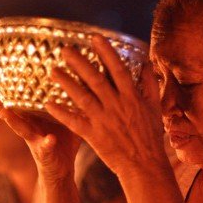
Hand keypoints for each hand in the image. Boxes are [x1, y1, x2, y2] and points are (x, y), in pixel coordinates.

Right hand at [0, 85, 80, 182]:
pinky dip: (47, 143)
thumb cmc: (64, 143)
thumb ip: (70, 105)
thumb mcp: (67, 121)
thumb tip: (80, 84)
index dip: (7, 90)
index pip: (19, 102)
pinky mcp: (45, 154)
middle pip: (10, 113)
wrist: (63, 172)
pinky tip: (50, 139)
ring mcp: (35, 142)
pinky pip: (45, 147)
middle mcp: (29, 129)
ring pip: (20, 129)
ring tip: (4, 113)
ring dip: (12, 121)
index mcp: (34, 119)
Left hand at [45, 35, 167, 177]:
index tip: (94, 37)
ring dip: (66, 83)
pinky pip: (75, 122)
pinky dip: (61, 113)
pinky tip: (48, 103)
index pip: (117, 69)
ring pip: (82, 97)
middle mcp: (117, 105)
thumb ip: (150, 84)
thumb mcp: (155, 107)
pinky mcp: (94, 135)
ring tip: (52, 71)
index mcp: (132, 97)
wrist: (144, 165)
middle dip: (79, 63)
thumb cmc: (150, 136)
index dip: (106, 52)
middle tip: (64, 49)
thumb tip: (146, 63)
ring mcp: (104, 120)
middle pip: (95, 79)